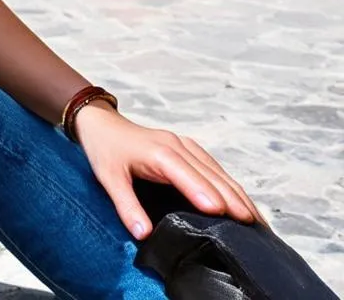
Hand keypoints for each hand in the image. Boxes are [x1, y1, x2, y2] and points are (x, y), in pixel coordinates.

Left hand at [73, 102, 264, 240]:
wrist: (101, 124)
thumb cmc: (105, 150)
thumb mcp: (108, 179)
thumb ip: (126, 206)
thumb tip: (144, 234)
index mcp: (159, 152)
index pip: (187, 174)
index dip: (206, 193)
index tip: (226, 214)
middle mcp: (177, 145)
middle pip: (210, 174)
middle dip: (233, 199)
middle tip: (254, 227)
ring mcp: (184, 144)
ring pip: (217, 171)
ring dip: (238, 193)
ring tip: (257, 220)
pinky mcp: (188, 148)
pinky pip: (214, 167)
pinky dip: (230, 184)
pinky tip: (242, 200)